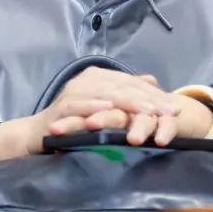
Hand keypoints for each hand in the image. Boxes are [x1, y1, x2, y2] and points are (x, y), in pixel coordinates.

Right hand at [28, 68, 179, 152]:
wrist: (37, 134)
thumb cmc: (74, 121)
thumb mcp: (103, 105)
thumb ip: (126, 92)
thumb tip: (152, 81)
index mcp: (97, 77)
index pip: (130, 82)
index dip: (153, 94)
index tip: (174, 108)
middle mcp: (86, 80)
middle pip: (122, 87)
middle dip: (147, 100)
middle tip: (168, 111)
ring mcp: (73, 92)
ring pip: (106, 94)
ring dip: (128, 102)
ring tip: (148, 111)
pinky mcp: (61, 108)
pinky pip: (79, 105)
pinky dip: (94, 106)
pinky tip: (109, 109)